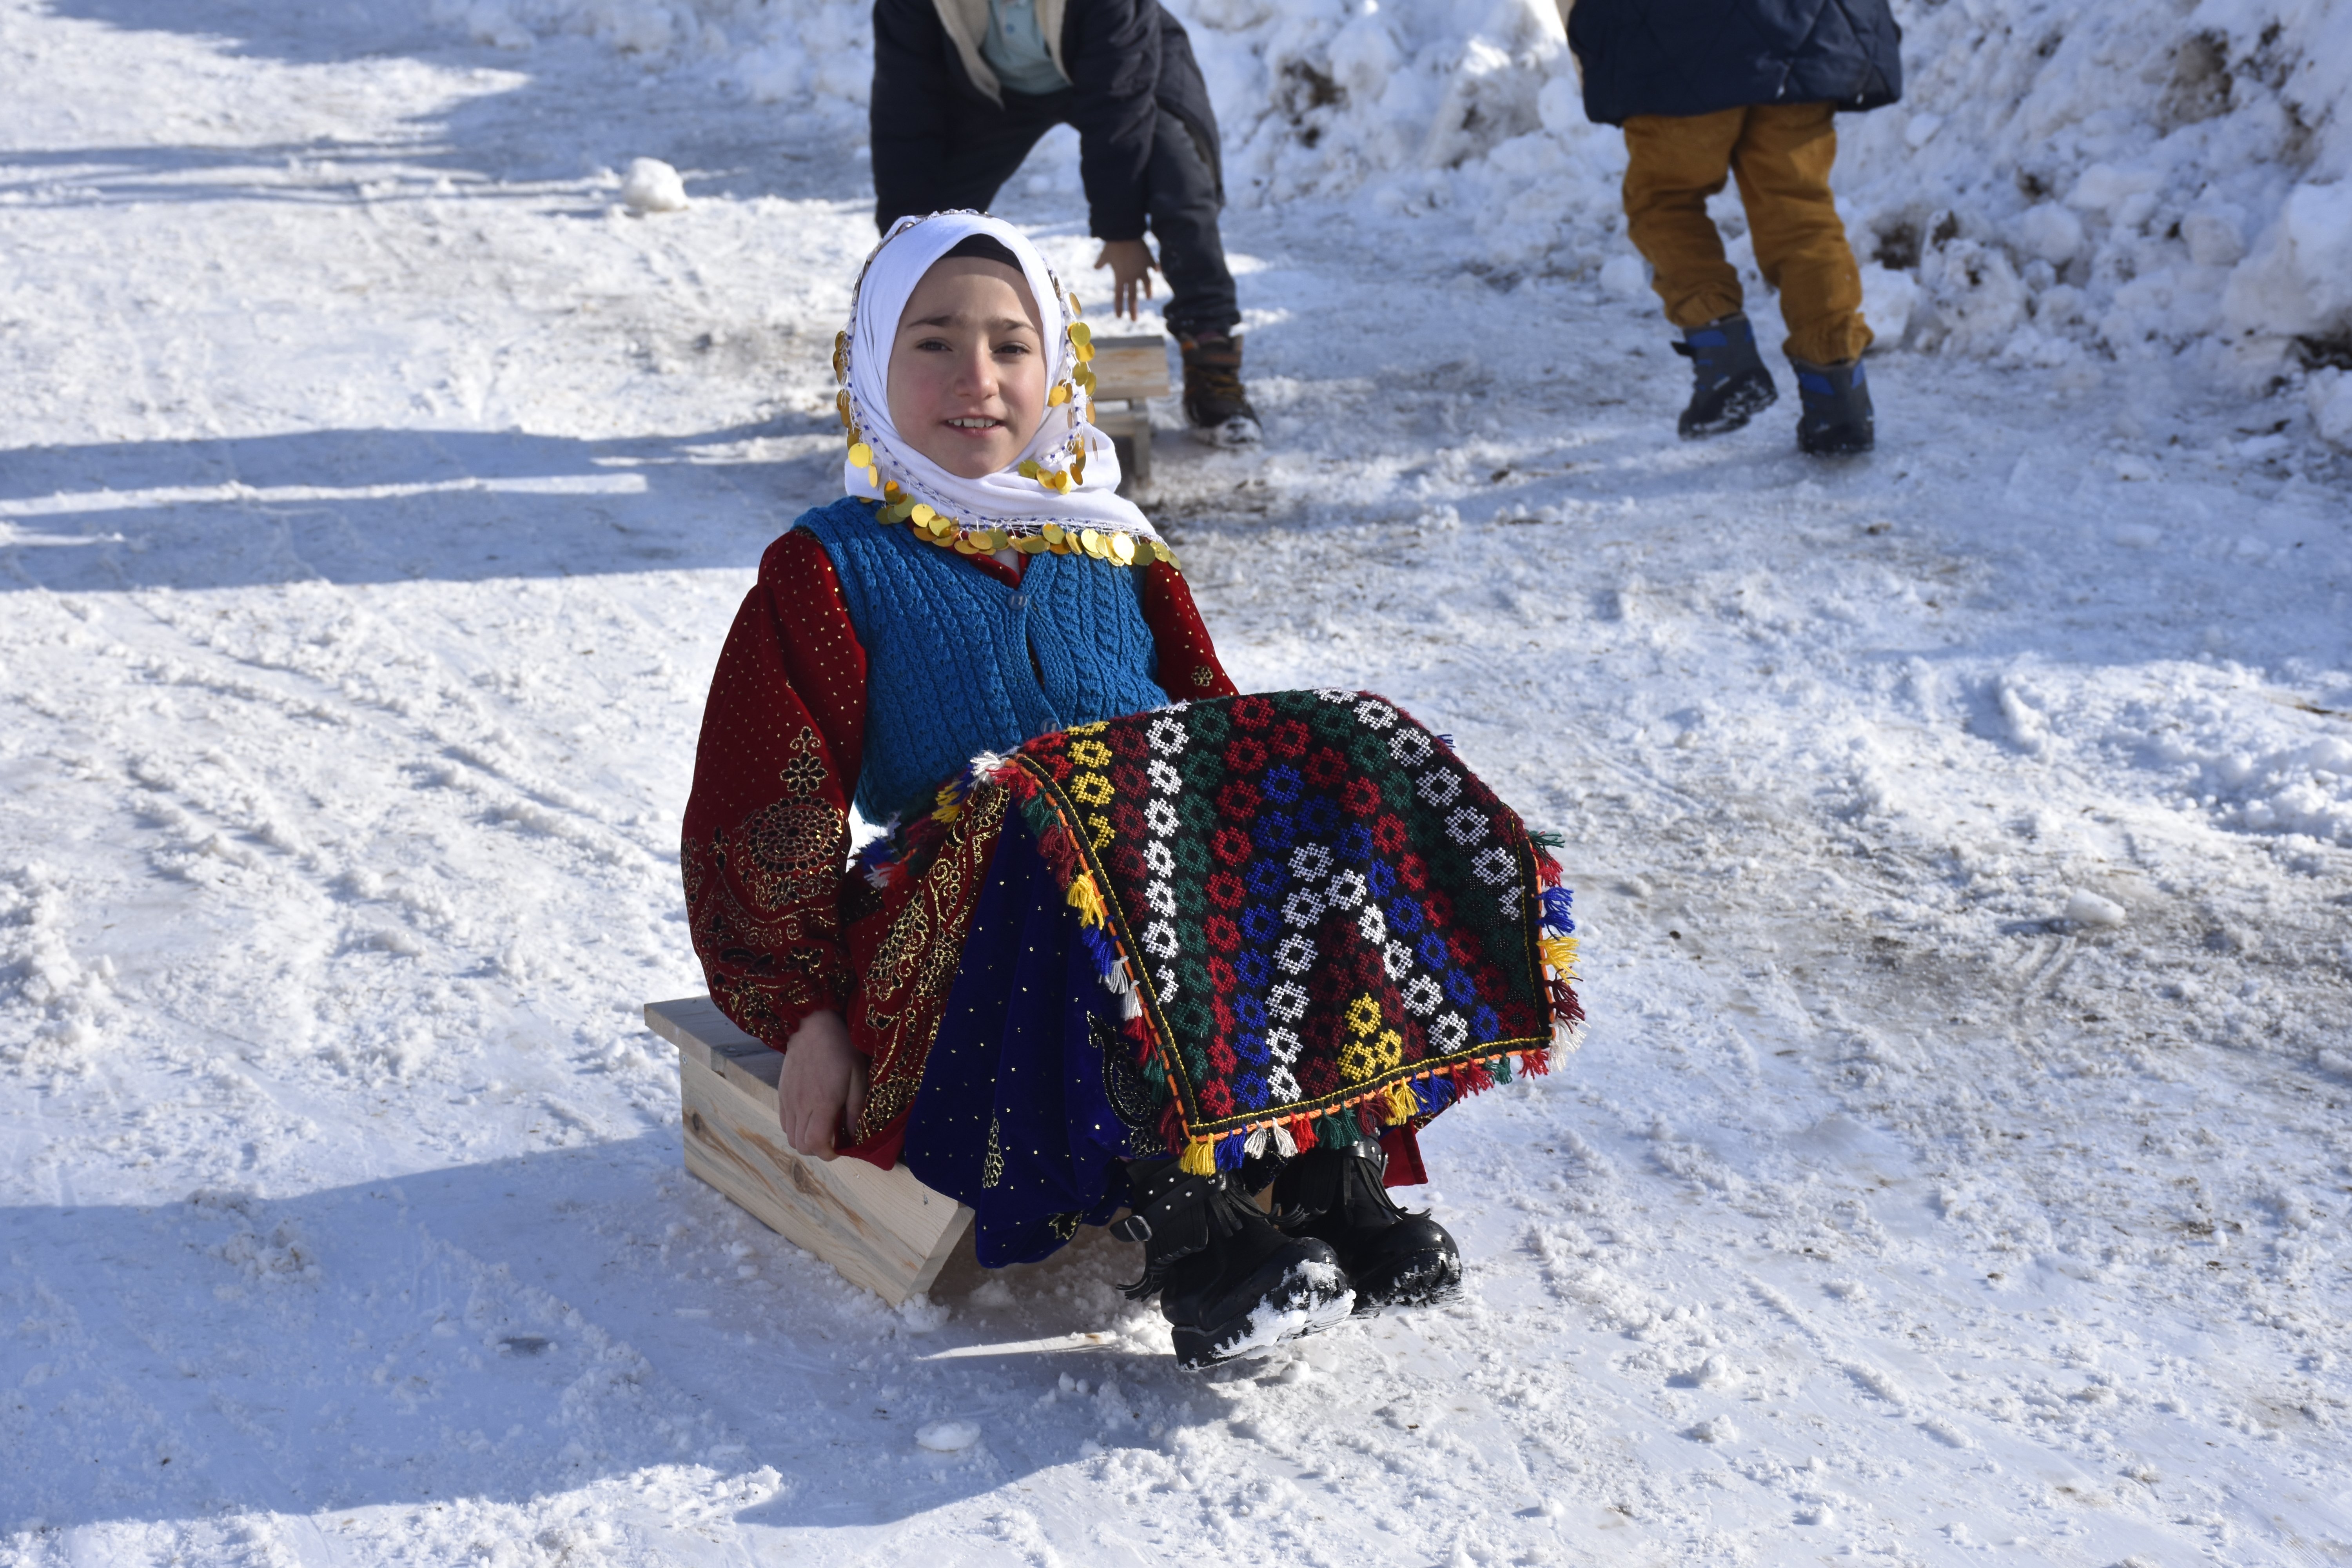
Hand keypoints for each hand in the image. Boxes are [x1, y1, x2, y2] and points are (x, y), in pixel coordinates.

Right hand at [776, 1009, 866, 1160]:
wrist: (812, 1027)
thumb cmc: (841, 1049)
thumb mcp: (858, 1078)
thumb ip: (855, 1109)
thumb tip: (853, 1136)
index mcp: (822, 1103)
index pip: (815, 1144)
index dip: (827, 1154)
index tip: (839, 1149)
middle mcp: (801, 1106)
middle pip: (800, 1145)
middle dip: (817, 1150)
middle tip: (833, 1140)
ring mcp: (788, 1100)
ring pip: (790, 1136)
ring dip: (805, 1140)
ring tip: (821, 1129)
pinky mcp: (782, 1093)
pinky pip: (784, 1122)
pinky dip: (795, 1129)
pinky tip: (809, 1117)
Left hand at [1093, 238, 1157, 320]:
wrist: (1124, 233)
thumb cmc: (1112, 244)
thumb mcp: (1105, 255)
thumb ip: (1101, 263)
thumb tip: (1095, 267)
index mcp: (1120, 277)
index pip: (1118, 295)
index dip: (1119, 306)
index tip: (1119, 317)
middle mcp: (1132, 276)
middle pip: (1132, 296)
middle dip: (1133, 309)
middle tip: (1134, 320)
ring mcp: (1142, 269)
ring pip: (1146, 283)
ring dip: (1147, 291)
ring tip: (1148, 296)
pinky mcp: (1149, 260)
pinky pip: (1154, 265)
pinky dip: (1156, 268)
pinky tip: (1158, 271)